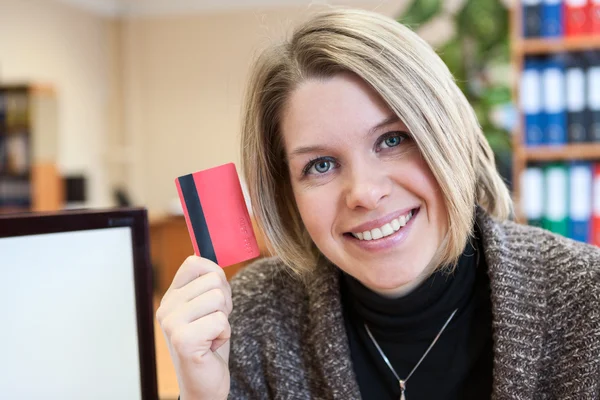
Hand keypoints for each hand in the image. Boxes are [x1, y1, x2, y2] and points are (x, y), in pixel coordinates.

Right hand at [156, 256, 231, 399]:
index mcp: (171, 296)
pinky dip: (224, 334)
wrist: (205, 382)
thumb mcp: (207, 307)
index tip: (215, 297)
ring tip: (212, 333)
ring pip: (218, 298)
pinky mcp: (183, 340)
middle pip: (214, 280)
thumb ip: (206, 283)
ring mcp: (172, 324)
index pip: (194, 262)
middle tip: (214, 322)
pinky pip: (220, 321)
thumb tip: (201, 252)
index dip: (215, 275)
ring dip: (224, 319)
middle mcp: (166, 307)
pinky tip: (211, 346)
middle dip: (224, 301)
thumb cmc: (209, 343)